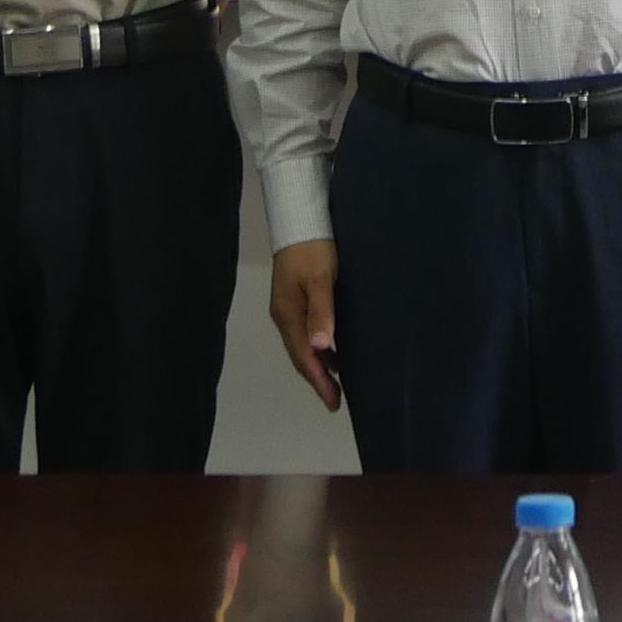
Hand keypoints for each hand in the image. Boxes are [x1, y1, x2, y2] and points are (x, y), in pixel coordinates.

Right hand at [270, 242, 342, 410]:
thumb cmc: (313, 249)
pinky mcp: (295, 298)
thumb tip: (321, 347)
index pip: (304, 357)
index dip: (319, 381)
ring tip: (336, 382)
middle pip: (300, 355)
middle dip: (317, 378)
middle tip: (336, 400)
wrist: (300, 219)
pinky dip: (318, 347)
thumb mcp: (321, 278)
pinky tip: (331, 350)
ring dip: (318, 364)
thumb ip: (321, 312)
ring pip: (302, 345)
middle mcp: (284, 316)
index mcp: (288, 315)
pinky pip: (305, 332)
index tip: (333, 402)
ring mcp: (288, 308)